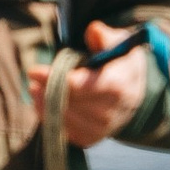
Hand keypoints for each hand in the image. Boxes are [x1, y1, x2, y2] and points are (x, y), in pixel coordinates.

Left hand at [29, 18, 150, 148]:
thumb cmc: (122, 62)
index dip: (54, 79)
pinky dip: (50, 118)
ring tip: (35, 90)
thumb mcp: (119, 42)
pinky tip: (44, 104)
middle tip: (33, 79)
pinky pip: (64, 131)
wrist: (135, 91)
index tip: (34, 71)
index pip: (80, 87)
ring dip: (44, 104)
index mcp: (117, 86)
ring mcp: (101, 129)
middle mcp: (110, 112)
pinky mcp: (91, 139)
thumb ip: (105, 36)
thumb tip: (93, 31)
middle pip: (68, 102)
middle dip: (47, 90)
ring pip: (63, 118)